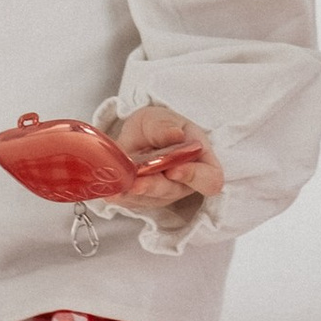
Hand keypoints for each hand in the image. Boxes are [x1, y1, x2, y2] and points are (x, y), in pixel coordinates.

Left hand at [107, 103, 223, 207]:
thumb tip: (174, 135)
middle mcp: (184, 183)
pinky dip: (120, 196)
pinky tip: (110, 191)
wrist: (140, 135)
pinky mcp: (141, 200)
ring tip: (118, 187)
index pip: (210, 179)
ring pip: (150, 200)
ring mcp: (162, 194)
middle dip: (154, 187)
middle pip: (174, 192)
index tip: (175, 169)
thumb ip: (165, 126)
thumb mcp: (161, 117)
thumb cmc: (160, 126)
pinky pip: (131, 202)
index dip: (195, 178)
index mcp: (201, 161)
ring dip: (133, 194)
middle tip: (138, 182)